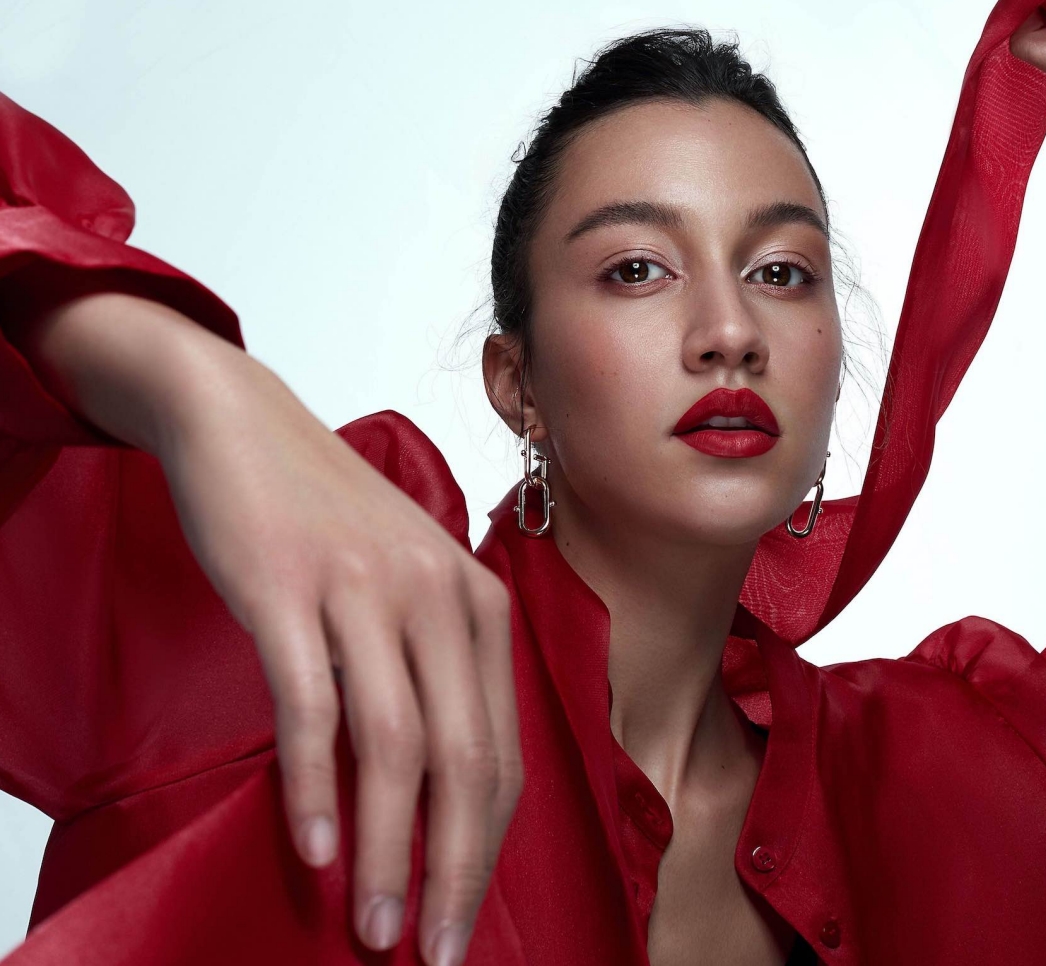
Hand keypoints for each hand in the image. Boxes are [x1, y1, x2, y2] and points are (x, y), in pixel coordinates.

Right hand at [12, 289, 520, 965]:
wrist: (247, 426)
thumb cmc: (328, 523)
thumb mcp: (404, 587)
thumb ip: (428, 675)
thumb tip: (428, 803)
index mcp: (478, 602)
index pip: (503, 747)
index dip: (488, 846)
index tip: (465, 920)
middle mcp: (437, 592)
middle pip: (465, 756)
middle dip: (453, 869)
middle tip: (429, 953)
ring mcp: (365, 588)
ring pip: (395, 744)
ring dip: (387, 850)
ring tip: (373, 930)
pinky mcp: (291, 585)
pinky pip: (312, 705)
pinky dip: (313, 786)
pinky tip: (310, 847)